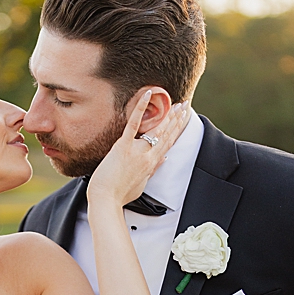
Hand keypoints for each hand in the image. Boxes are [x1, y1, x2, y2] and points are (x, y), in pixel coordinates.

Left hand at [87, 89, 189, 209]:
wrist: (106, 199)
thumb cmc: (120, 193)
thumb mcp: (141, 183)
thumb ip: (152, 169)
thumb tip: (163, 159)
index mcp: (152, 164)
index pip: (168, 144)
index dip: (177, 130)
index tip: (184, 119)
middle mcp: (148, 157)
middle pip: (167, 135)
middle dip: (178, 120)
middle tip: (186, 106)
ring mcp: (137, 152)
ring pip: (156, 130)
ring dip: (168, 115)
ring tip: (176, 103)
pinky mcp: (123, 147)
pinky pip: (134, 124)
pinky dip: (140, 108)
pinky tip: (147, 95)